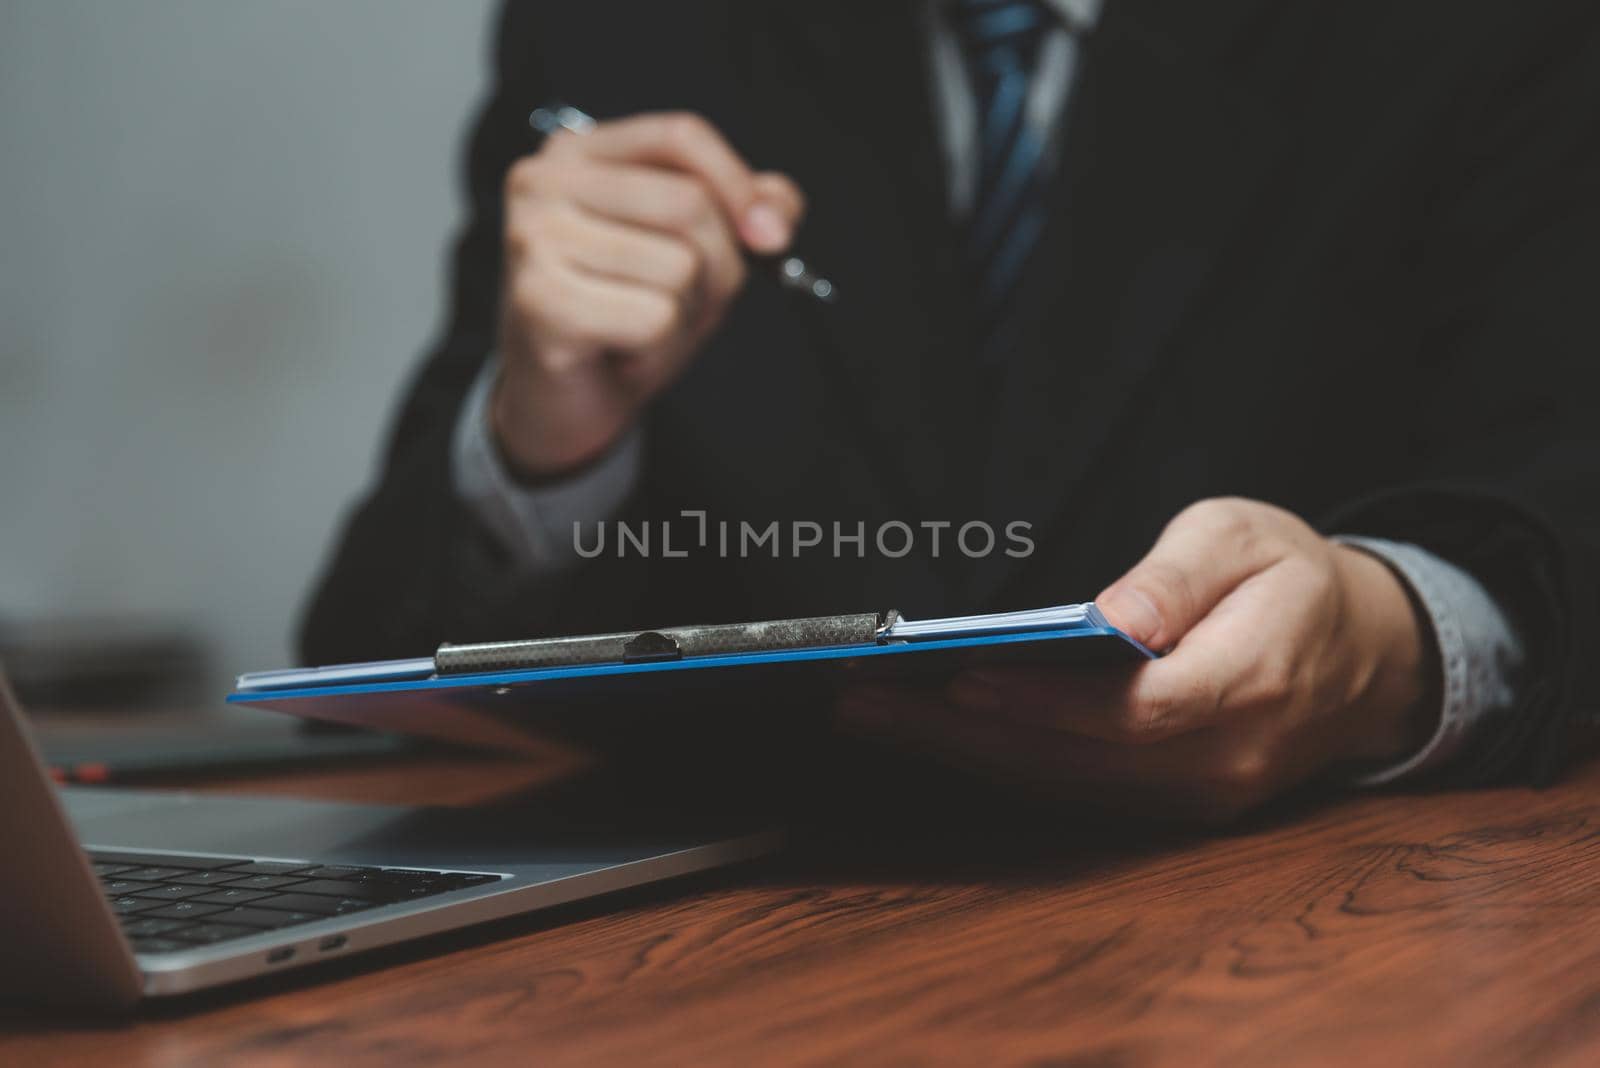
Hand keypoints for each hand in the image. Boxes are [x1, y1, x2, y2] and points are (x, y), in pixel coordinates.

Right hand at [494, 112, 804, 477]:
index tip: (768, 238)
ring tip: (640, 327)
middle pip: (689, 203)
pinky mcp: (539, 301)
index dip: (740, 185)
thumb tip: (773, 218)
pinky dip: (659, 350)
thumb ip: (743, 213)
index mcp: (578, 152)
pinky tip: (622, 352)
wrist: (560, 400)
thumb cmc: (623, 315)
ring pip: (679, 266)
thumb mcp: (696, 252)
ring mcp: (535, 239)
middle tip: (679, 304)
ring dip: (683, 316)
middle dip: (717, 268)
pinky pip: (655, 318)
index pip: (681, 136)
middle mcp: (544, 182)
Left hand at [836, 498, 1440, 822]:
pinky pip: (1074, 792)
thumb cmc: (1294, 581)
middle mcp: (1224, 760)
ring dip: (962, 754)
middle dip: (961, 732)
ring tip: (872, 714)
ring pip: (1063, 786)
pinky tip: (934, 736)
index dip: (1042, 702)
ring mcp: (1200, 797)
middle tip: (866, 701)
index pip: (1134, 710)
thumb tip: (1116, 619)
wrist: (1363, 655)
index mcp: (1252, 682)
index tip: (960, 678)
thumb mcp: (1247, 537)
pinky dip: (998, 764)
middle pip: (1076, 761)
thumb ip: (1181, 577)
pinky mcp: (1173, 806)